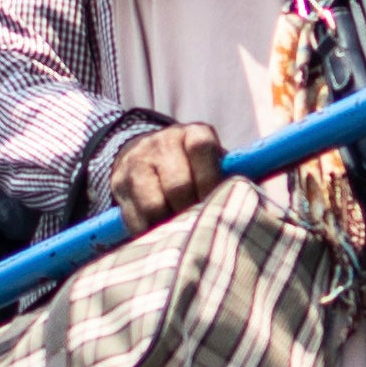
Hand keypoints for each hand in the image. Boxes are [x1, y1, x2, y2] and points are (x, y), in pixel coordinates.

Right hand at [109, 124, 227, 233]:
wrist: (145, 153)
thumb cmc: (193, 167)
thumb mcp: (212, 162)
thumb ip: (229, 177)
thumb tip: (245, 199)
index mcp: (193, 133)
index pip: (201, 148)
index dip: (209, 180)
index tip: (215, 203)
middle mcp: (163, 142)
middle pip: (178, 186)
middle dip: (190, 210)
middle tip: (199, 225)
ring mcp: (138, 161)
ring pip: (154, 205)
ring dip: (169, 224)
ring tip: (180, 230)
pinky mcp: (119, 182)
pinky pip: (135, 218)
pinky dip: (149, 232)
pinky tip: (159, 233)